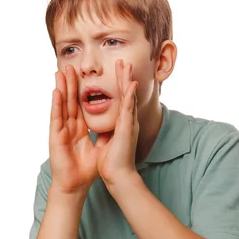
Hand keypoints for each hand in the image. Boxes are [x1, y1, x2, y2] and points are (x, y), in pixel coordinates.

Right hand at [49, 65, 99, 193]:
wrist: (76, 185)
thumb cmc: (87, 170)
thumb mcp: (101, 147)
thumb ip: (106, 134)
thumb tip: (117, 122)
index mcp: (80, 129)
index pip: (81, 105)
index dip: (82, 91)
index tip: (85, 76)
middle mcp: (69, 127)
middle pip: (70, 101)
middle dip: (71, 83)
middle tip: (71, 65)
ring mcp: (61, 131)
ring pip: (62, 105)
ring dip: (61, 88)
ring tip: (61, 71)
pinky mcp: (55, 137)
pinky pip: (56, 117)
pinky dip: (56, 104)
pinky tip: (56, 91)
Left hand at [95, 59, 138, 187]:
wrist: (118, 176)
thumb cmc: (114, 162)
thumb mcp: (110, 142)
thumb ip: (110, 132)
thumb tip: (107, 127)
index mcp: (122, 124)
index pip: (121, 101)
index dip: (120, 86)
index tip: (118, 73)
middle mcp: (128, 122)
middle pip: (127, 95)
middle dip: (124, 78)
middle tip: (124, 62)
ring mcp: (129, 124)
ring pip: (129, 98)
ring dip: (127, 81)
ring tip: (127, 66)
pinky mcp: (127, 129)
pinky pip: (127, 109)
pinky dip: (129, 96)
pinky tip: (131, 84)